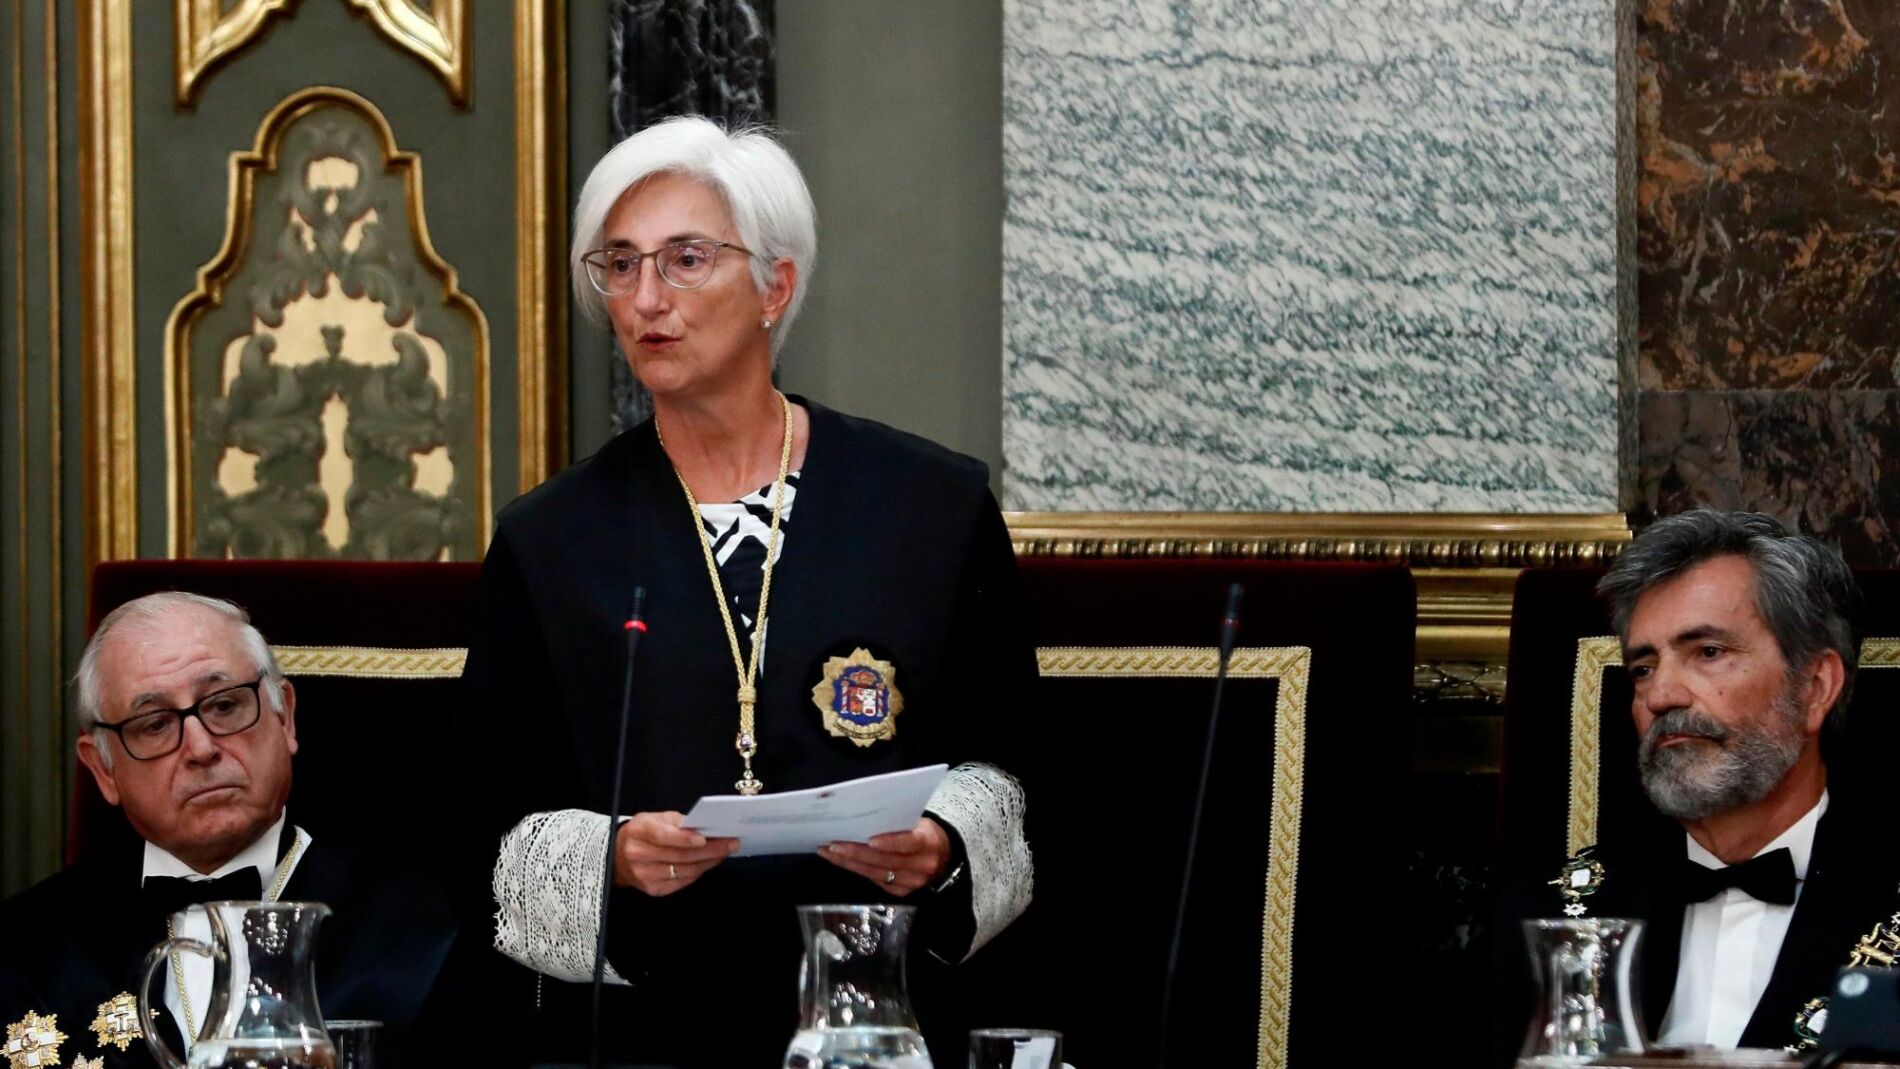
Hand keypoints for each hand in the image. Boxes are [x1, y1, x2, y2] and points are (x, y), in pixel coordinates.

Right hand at [614, 811, 738, 896]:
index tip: (705, 838)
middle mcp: (639, 856)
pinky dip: (699, 872)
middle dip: (709, 850)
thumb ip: (677, 822)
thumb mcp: (654, 818)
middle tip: (730, 843)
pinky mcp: (653, 890)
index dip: (684, 839)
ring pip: (684, 871)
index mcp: (639, 832)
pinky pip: (683, 881)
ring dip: (709, 862)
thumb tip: (704, 827)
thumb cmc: (642, 833)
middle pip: (679, 856)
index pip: (663, 837)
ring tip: (725, 851)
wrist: (619, 857)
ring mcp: (645, 876)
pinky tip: (710, 862)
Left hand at [819, 817, 950, 896]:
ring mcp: (911, 883)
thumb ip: (898, 822)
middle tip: (832, 845)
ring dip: (849, 863)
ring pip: (875, 873)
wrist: (943, 855)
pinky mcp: (901, 892)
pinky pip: (875, 881)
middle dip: (856, 853)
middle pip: (885, 861)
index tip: (870, 840)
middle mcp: (921, 866)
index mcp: (928, 843)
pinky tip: (840, 861)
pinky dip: (856, 870)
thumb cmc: (925, 831)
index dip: (890, 842)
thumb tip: (865, 816)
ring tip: (828, 851)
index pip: (910, 843)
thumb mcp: (919, 822)